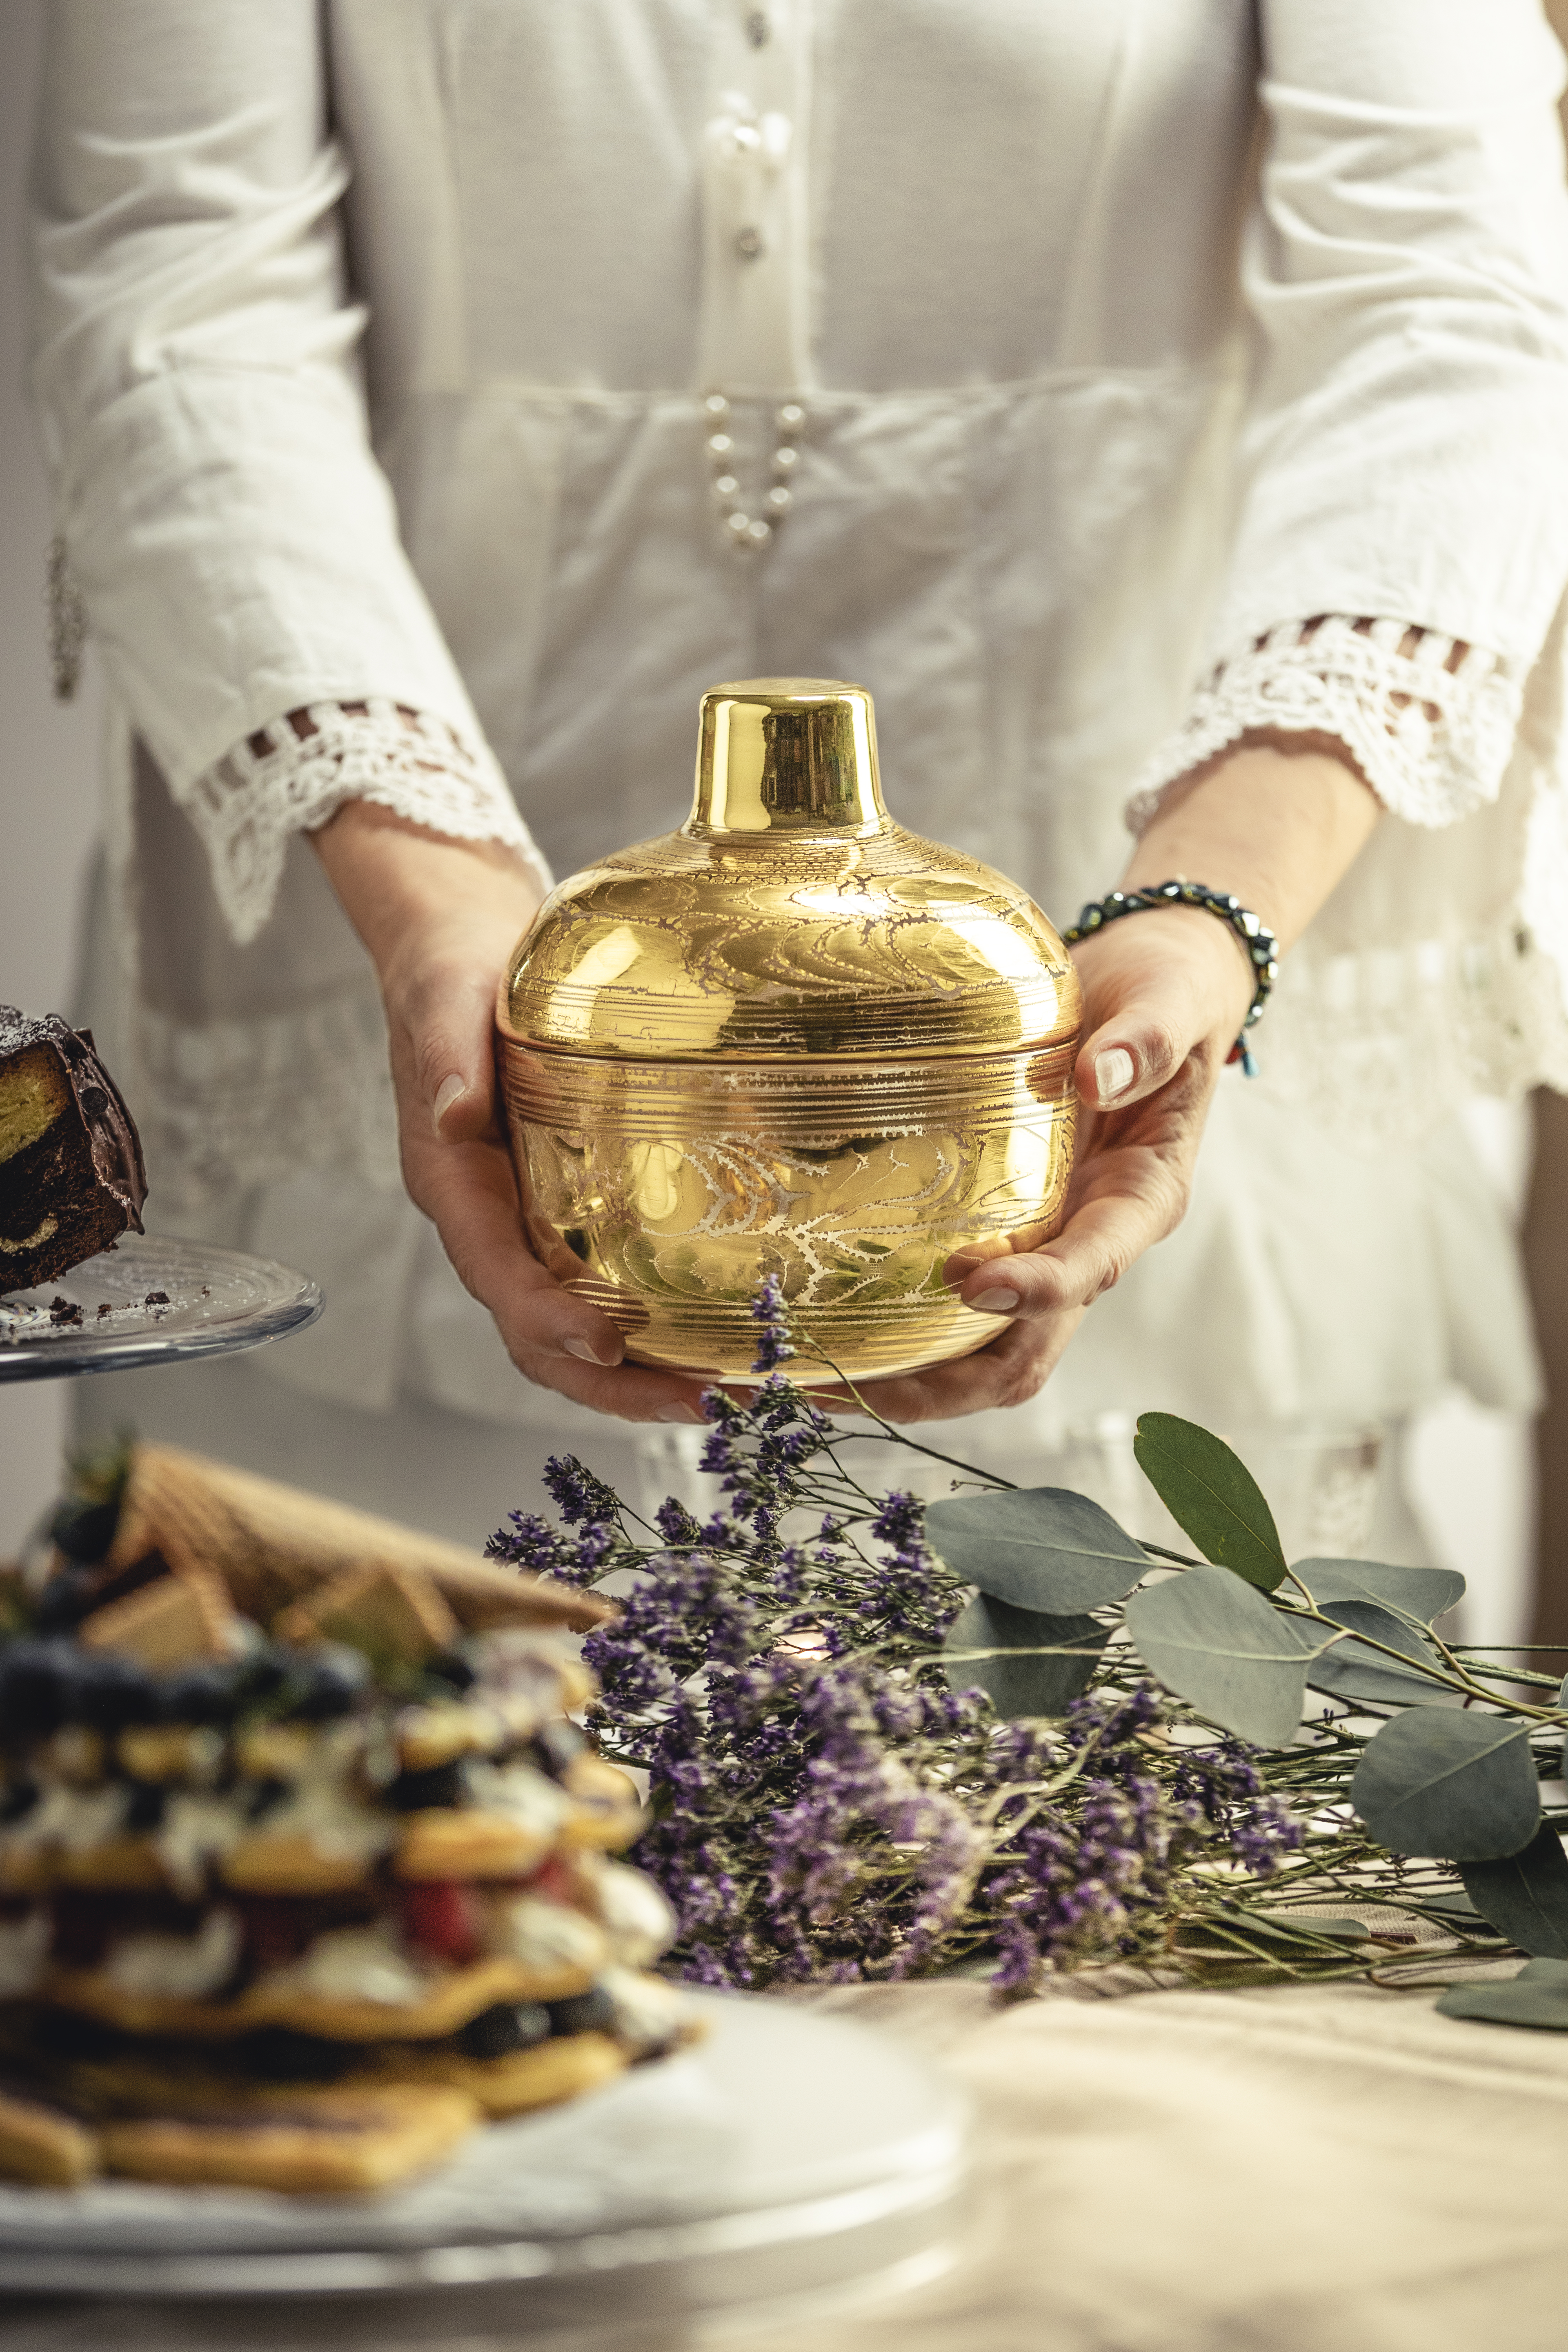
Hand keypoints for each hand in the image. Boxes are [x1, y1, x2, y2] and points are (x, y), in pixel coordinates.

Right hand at [311, 801, 710, 1424]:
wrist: (462, 947)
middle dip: (611, 1381)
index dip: (547, 1321)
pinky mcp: (566, 1210)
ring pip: (575, 1328)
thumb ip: (446, 1060)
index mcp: (453, 1184)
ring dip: (642, 1374)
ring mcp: (527, 1223)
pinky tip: (721, 1335)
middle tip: (699, 1405)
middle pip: (539, 1335)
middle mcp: (490, 1221)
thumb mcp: (444, 1001)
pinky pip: (606, 1287)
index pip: (496, 1275)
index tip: (607, 1343)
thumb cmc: (451, 972)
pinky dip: (657, 1324)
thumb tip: (453, 1116)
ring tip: (727, 1394)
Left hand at [834, 738, 1379, 1423]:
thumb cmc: (1164, 995)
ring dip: (903, 1379)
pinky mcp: (996, 1230)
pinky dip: (888, 1333)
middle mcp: (1087, 1243)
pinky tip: (813, 1327)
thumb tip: (1098, 1074)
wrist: (1149, 991)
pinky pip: (944, 1307)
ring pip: (977, 1352)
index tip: (971, 1282)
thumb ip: (1147, 1038)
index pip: (1090, 1268)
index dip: (1034, 1290)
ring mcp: (1039, 1245)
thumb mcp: (1169, 1002)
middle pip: (1024, 1350)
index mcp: (1139, 1199)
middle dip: (946, 1384)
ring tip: (807, 1380)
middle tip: (855, 1381)